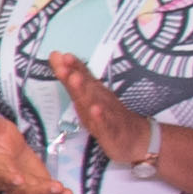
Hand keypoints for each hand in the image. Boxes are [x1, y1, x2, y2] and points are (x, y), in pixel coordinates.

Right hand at [0, 98, 78, 193]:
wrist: (6, 157)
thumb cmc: (0, 143)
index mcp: (0, 169)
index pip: (3, 175)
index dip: (9, 178)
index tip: (17, 178)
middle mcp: (14, 186)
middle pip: (25, 193)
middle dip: (41, 192)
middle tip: (55, 188)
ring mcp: (30, 192)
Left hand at [45, 52, 156, 180]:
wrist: (137, 138)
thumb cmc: (108, 115)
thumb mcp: (86, 97)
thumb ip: (70, 77)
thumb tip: (56, 56)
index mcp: (94, 92)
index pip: (83, 75)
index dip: (72, 65)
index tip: (63, 55)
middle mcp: (101, 99)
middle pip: (87, 86)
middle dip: (75, 74)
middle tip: (65, 63)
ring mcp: (108, 114)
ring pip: (95, 101)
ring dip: (85, 90)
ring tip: (75, 79)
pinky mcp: (112, 130)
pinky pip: (106, 123)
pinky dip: (100, 116)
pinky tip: (96, 110)